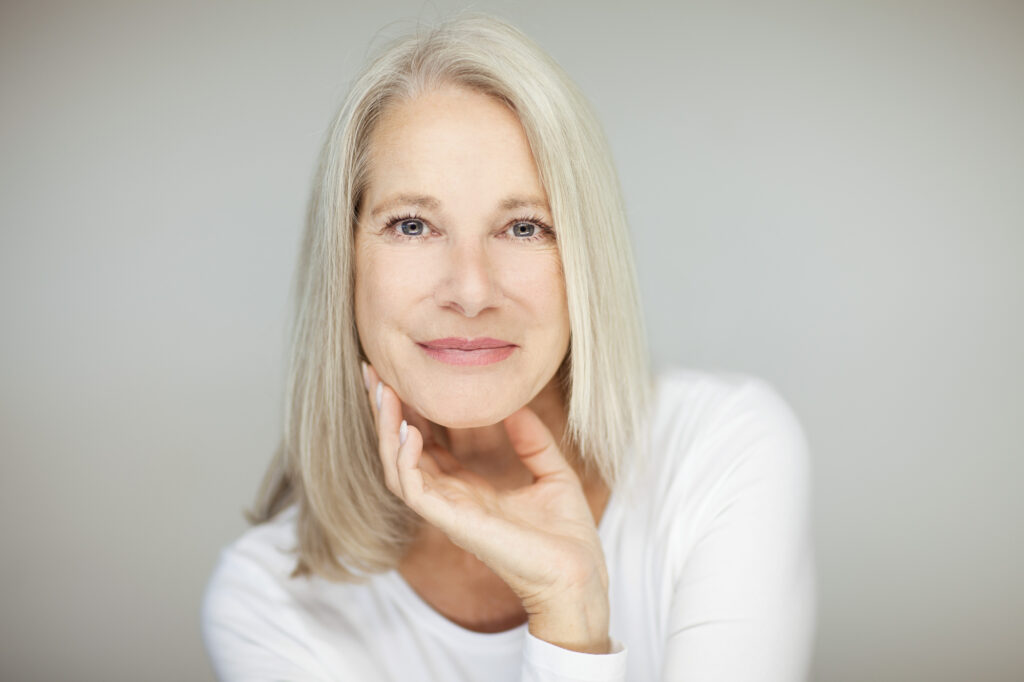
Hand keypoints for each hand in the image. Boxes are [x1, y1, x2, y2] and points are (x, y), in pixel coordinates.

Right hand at [362, 362, 609, 648]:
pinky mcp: (453, 523)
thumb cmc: (568, 537)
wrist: (579, 576)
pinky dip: (405, 459)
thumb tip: (517, 404)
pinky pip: (414, 490)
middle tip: (372, 372)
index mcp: (469, 489)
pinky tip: (410, 430)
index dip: (410, 411)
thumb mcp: (553, 473)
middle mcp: (451, 499)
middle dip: (384, 413)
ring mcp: (449, 512)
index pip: (425, 445)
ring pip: (397, 467)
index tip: (399, 375)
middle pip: (401, 451)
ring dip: (386, 430)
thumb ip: (532, 440)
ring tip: (382, 391)